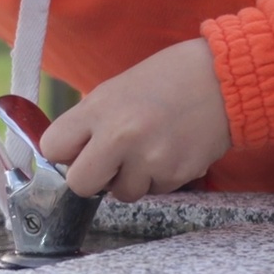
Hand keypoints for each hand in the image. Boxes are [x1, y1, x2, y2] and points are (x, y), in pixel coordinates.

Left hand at [39, 38, 231, 201]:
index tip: (76, 149)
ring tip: (148, 149)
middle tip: (107, 163)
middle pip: (79, 184)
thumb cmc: (164, 81)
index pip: (52, 148)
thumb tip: (68, 156)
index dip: (64, 152)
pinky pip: (153, 191)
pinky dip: (158, 178)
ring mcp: (148, 159)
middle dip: (91, 178)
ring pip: (121, 194)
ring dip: (130, 179)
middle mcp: (119, 136)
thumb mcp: (114, 91)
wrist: (220, 79)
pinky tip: (170, 150)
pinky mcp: (175, 175)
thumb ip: (88, 123)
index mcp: (98, 109)